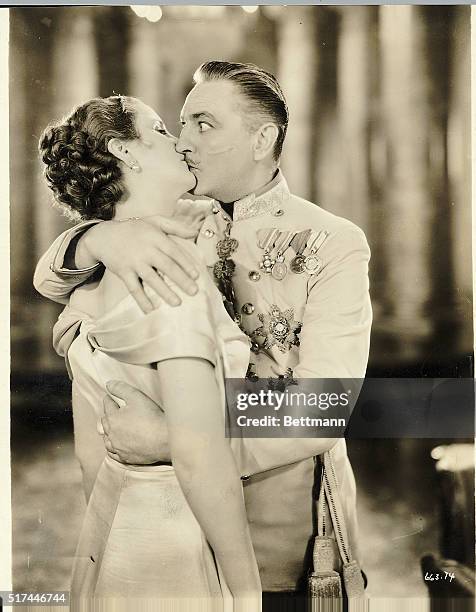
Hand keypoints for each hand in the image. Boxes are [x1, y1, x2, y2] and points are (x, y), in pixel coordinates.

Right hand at [81, 216, 200, 311]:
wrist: (104, 235)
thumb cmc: (135, 229)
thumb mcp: (154, 221)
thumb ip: (175, 226)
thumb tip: (194, 233)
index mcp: (155, 238)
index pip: (174, 252)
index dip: (186, 264)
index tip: (196, 276)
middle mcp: (146, 250)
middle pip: (166, 266)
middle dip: (181, 280)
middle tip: (194, 292)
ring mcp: (134, 262)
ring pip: (151, 279)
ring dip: (165, 292)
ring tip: (177, 303)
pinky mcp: (123, 272)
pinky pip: (133, 288)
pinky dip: (141, 299)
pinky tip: (150, 310)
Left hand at [100, 380, 170, 463]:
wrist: (164, 440)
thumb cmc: (150, 417)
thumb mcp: (136, 396)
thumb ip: (121, 389)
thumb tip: (108, 384)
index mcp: (112, 418)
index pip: (107, 405)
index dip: (109, 398)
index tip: (110, 396)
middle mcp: (111, 433)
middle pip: (105, 422)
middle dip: (107, 414)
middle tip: (110, 410)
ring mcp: (118, 447)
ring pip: (107, 439)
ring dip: (107, 432)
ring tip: (110, 429)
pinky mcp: (125, 457)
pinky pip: (113, 453)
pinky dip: (112, 448)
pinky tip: (115, 446)